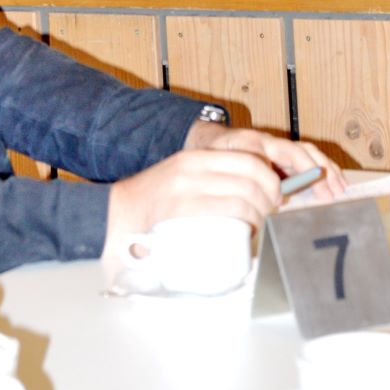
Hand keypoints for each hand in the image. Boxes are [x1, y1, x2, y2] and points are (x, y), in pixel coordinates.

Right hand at [103, 129, 341, 266]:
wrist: (115, 216)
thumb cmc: (152, 205)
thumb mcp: (181, 179)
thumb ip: (209, 179)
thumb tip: (251, 194)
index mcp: (195, 158)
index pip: (248, 159)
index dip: (270, 179)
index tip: (275, 197)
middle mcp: (193, 168)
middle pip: (251, 176)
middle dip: (271, 198)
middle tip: (270, 215)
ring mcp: (188, 188)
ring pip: (244, 195)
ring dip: (261, 214)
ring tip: (259, 227)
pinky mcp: (183, 209)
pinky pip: (229, 210)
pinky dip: (247, 221)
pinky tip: (248, 231)